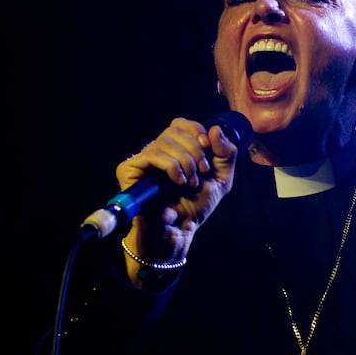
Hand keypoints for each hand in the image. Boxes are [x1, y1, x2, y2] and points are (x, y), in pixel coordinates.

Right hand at [116, 117, 241, 269]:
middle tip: (202, 173)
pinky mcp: (129, 170)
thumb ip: (226, 153)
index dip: (197, 132)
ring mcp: (141, 160)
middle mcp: (156, 152)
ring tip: (190, 183)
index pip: (181, 124)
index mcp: (175, 150)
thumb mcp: (221, 178)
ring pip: (165, 142)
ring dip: (186, 162)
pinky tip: (179, 182)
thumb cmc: (197, 206)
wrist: (180, 230)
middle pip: (174, 130)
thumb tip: (216, 128)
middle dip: (195, 150)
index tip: (208, 151)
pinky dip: (172, 167)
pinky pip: (153, 155)